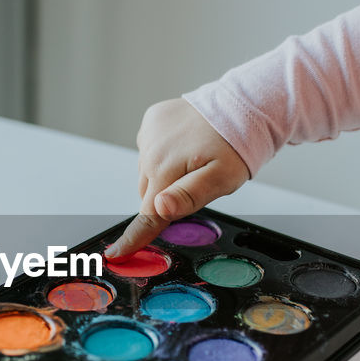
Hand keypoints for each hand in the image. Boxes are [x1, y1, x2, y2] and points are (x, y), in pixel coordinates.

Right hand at [106, 98, 249, 257]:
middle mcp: (150, 150)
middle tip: (194, 188)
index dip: (133, 238)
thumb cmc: (236, 146)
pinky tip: (185, 146)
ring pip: (149, 172)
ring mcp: (150, 132)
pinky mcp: (153, 120)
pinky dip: (164, 154)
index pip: (147, 214)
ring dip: (165, 176)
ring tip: (194, 163)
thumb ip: (190, 196)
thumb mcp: (222, 179)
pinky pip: (151, 149)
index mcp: (165, 169)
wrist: (243, 107)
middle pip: (149, 194)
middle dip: (165, 199)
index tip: (116, 253)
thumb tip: (160, 207)